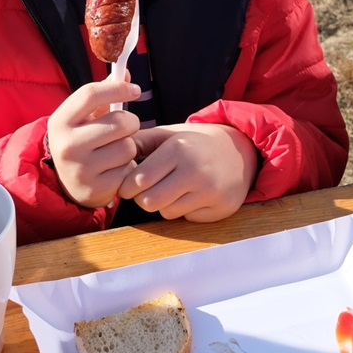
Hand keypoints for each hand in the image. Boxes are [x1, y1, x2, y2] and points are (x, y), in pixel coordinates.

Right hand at [47, 78, 141, 207]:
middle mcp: (67, 145)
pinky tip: (114, 169)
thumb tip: (124, 72)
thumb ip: (103, 93)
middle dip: (130, 123)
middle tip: (125, 128)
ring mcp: (80, 169)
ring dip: (129, 147)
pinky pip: (129, 170)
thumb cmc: (81, 140)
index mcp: (60, 121)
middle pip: (119, 122)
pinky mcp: (96, 189)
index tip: (135, 89)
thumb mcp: (83, 116)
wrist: (66, 183)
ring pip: (128, 147)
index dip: (118, 88)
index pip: (91, 94)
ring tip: (116, 151)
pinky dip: (128, 167)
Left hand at [118, 123, 258, 222]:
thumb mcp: (169, 135)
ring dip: (164, 205)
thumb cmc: (196, 143)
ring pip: (167, 213)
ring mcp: (210, 191)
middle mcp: (195, 170)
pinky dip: (184, 210)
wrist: (241, 150)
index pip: (138, 180)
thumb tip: (112, 152)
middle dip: (143, 198)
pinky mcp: (221, 207)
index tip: (130, 184)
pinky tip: (192, 195)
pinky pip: (187, 218)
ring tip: (172, 190)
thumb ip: (140, 142)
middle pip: (149, 202)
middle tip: (147, 190)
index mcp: (178, 148)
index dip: (128, 186)